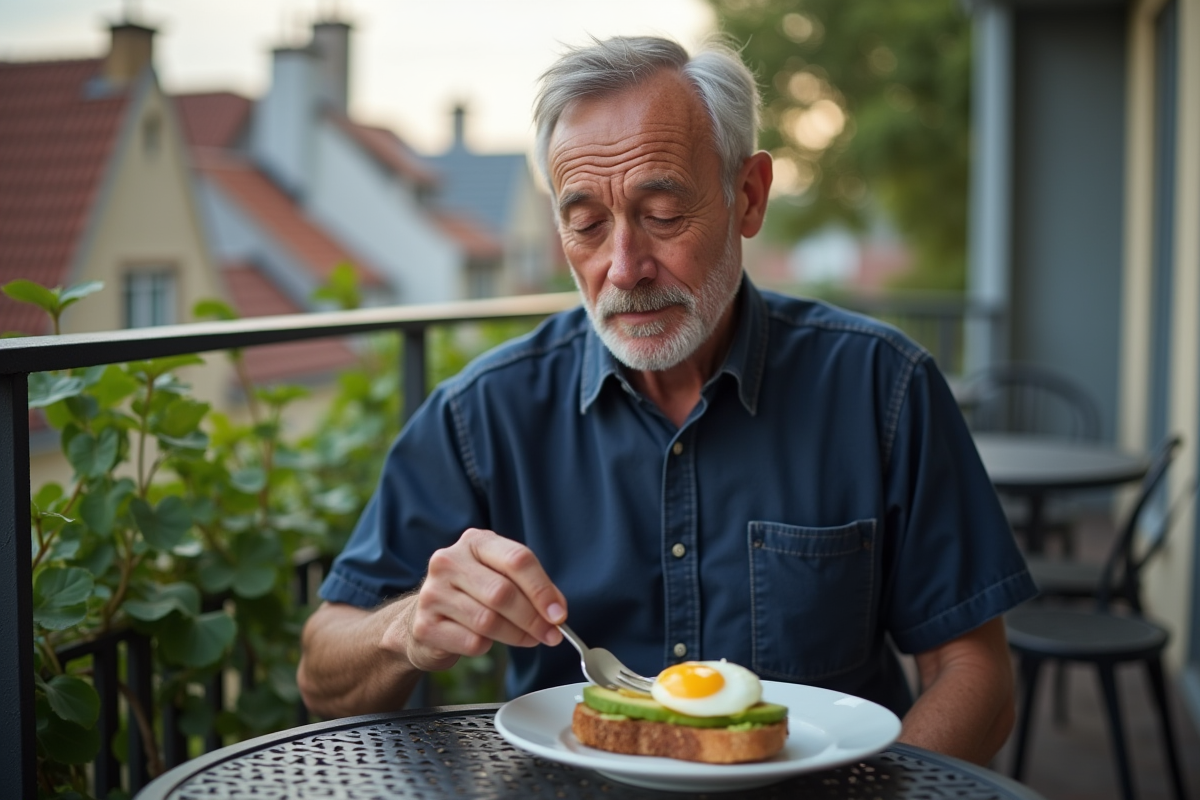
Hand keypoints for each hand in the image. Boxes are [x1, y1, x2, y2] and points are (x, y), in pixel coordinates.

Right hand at [387, 528, 567, 672]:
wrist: (423, 618)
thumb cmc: (471, 595)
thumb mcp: (498, 576)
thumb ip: (528, 587)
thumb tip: (556, 611)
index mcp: (475, 542)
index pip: (517, 559)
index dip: (542, 589)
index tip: (559, 613)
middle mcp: (449, 561)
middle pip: (503, 592)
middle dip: (533, 618)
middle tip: (551, 634)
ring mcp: (433, 593)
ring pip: (488, 620)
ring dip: (516, 635)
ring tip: (528, 639)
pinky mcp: (425, 626)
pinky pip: (472, 642)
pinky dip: (488, 647)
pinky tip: (487, 641)